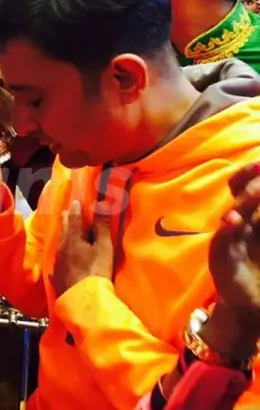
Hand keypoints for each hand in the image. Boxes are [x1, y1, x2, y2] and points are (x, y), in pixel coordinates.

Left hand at [52, 201, 112, 294]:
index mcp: (73, 239)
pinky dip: (61, 256)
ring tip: (65, 232)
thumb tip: (102, 202)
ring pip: (60, 245)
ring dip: (63, 236)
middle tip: (67, 213)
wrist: (83, 300)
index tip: (75, 201)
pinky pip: (58, 262)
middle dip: (67, 221)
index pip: (74, 220)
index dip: (76, 210)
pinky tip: (60, 260)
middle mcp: (62, 248)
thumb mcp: (103, 247)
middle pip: (64, 231)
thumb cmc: (96, 271)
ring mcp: (58, 263)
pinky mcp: (57, 277)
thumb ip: (102, 226)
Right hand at [206, 163, 259, 353]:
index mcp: (254, 221)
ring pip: (234, 215)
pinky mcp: (222, 261)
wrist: (252, 311)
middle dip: (247, 179)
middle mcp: (240, 227)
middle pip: (239, 195)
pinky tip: (232, 221)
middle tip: (259, 167)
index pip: (248, 190)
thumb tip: (253, 217)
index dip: (250, 176)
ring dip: (244, 202)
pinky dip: (227, 231)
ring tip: (255, 192)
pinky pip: (222, 242)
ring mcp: (229, 242)